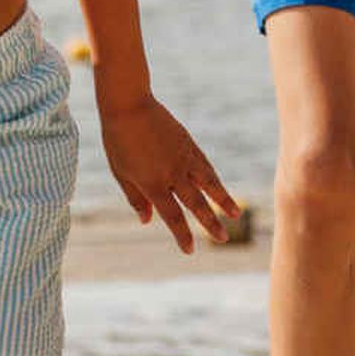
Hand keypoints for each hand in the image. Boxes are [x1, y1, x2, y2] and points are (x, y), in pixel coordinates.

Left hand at [98, 94, 245, 252]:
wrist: (129, 105)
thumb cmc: (119, 141)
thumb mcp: (121, 173)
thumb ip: (136, 198)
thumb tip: (146, 220)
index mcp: (153, 184)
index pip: (172, 216)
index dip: (182, 235)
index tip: (190, 250)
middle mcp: (172, 173)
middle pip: (196, 203)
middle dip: (210, 223)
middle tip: (223, 239)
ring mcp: (184, 157)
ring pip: (209, 183)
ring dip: (223, 200)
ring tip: (236, 214)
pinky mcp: (189, 144)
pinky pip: (205, 165)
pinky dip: (214, 179)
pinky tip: (220, 186)